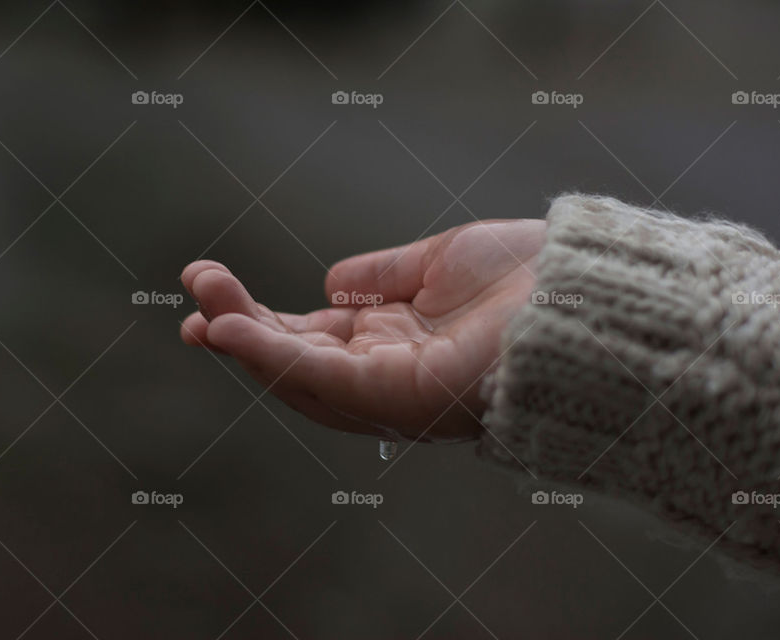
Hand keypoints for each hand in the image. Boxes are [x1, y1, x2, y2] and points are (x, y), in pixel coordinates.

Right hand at [181, 219, 545, 441]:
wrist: (586, 290)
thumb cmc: (529, 275)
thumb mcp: (441, 261)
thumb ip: (383, 274)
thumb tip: (331, 282)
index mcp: (394, 343)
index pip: (312, 336)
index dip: (260, 318)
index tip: (212, 288)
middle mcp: (387, 374)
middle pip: (295, 361)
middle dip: (240, 330)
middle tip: (194, 291)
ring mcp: (392, 391)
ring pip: (300, 376)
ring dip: (245, 342)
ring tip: (200, 310)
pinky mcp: (401, 397)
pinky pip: (325, 380)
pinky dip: (274, 357)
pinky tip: (231, 332)